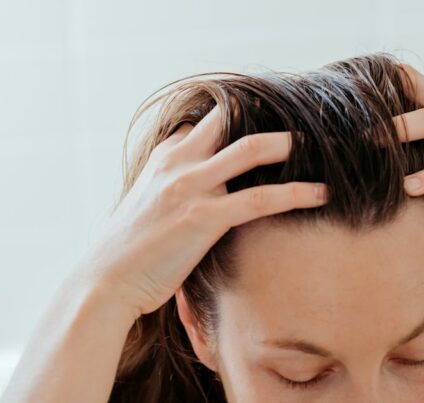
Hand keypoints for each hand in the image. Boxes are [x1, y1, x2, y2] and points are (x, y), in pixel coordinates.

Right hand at [74, 105, 328, 316]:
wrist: (104, 283)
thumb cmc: (128, 253)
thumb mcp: (147, 207)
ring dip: (288, 144)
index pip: (203, 122)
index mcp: (163, 159)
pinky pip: (259, 198)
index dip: (234, 119)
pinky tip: (320, 194)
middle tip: (298, 127)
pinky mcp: (203, 217)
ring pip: (250, 149)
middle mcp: (176, 163)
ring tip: (319, 148)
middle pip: (227, 119)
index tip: (265, 124)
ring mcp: (190, 187)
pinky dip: (295, 193)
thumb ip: (173, 190)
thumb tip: (202, 197)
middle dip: (264, 115)